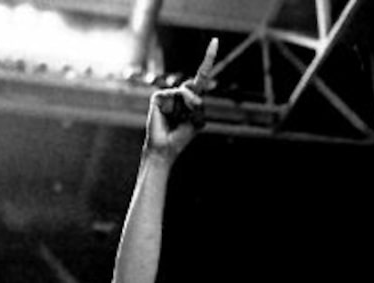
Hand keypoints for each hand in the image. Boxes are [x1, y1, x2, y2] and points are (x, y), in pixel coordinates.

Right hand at [145, 37, 217, 159]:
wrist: (166, 149)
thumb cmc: (180, 137)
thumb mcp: (196, 121)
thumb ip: (197, 104)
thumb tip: (190, 92)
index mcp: (191, 99)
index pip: (201, 77)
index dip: (208, 60)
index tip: (215, 41)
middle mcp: (180, 95)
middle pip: (195, 85)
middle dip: (196, 99)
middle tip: (194, 109)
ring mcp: (169, 95)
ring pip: (185, 91)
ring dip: (188, 104)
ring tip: (179, 120)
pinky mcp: (158, 97)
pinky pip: (173, 94)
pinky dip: (177, 103)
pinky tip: (169, 115)